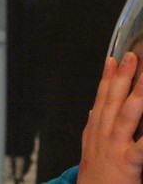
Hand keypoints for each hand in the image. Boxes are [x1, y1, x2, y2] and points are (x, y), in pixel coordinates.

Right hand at [78, 52, 142, 182]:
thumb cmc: (96, 179)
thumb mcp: (90, 150)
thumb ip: (93, 129)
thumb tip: (94, 109)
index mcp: (96, 131)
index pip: (102, 98)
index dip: (107, 78)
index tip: (112, 59)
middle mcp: (104, 134)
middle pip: (113, 100)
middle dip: (123, 77)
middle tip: (132, 56)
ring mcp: (115, 147)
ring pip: (127, 113)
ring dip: (137, 92)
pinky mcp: (129, 162)